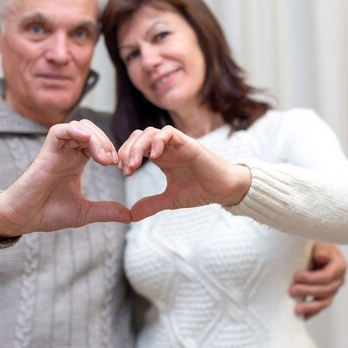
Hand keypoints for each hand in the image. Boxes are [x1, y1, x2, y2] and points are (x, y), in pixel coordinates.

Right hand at [0, 120, 130, 239]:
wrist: (23, 218)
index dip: (112, 149)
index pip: (99, 142)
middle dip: (106, 142)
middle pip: (92, 130)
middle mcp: (68, 152)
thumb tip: (130, 216)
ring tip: (103, 159)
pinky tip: (86, 141)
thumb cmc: (47, 213)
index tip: (120, 167)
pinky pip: (59, 130)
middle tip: (112, 162)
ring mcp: (57, 150)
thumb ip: (107, 211)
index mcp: (77, 161)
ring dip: (96, 138)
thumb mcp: (84, 212)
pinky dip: (74, 130)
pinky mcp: (46, 151)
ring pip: (80, 126)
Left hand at [117, 126, 251, 220]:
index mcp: (160, 157)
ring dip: (139, 146)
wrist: (224, 189)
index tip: (124, 172)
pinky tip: (154, 156)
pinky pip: (168, 133)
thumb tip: (131, 215)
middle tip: (125, 168)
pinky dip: (158, 140)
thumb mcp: (170, 199)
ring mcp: (176, 144)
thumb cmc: (200, 190)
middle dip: (127, 150)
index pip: (135, 147)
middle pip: (139, 136)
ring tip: (134, 164)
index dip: (125, 155)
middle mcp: (166, 147)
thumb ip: (151, 205)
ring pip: (150, 132)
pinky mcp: (188, 143)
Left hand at [289, 242, 346, 318]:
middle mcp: (338, 280)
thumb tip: (320, 256)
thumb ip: (320, 249)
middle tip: (291, 290)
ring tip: (295, 309)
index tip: (296, 276)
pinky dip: (310, 313)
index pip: (327, 276)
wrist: (312, 251)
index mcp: (339, 265)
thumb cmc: (314, 245)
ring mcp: (332, 290)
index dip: (312, 278)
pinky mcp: (325, 297)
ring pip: (324, 302)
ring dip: (309, 306)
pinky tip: (300, 317)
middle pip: (325, 290)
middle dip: (307, 291)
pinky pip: (319, 308)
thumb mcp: (318, 243)